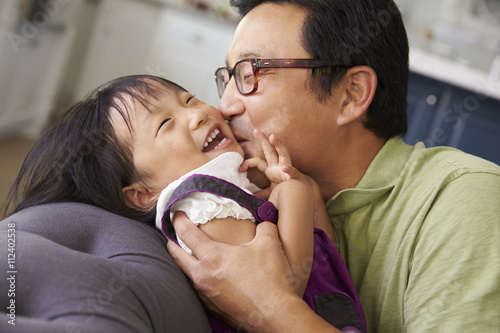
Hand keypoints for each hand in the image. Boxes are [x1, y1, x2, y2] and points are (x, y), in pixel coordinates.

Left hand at [166, 215, 296, 331]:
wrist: (275, 315)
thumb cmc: (270, 279)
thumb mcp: (269, 243)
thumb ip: (264, 227)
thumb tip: (263, 223)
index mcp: (212, 257)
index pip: (185, 233)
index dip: (178, 220)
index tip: (177, 214)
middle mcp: (202, 275)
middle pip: (175, 254)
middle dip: (172, 240)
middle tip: (176, 232)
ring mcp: (205, 293)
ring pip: (185, 273)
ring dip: (186, 261)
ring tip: (194, 254)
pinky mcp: (211, 307)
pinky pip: (198, 289)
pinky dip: (199, 279)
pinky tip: (211, 276)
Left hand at [240, 130, 305, 193]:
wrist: (303, 194)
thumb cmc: (287, 190)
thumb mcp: (272, 191)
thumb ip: (262, 193)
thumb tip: (252, 197)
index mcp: (272, 169)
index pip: (258, 162)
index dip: (248, 163)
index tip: (239, 169)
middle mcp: (279, 166)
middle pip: (270, 151)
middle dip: (264, 140)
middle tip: (256, 130)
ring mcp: (287, 170)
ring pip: (283, 154)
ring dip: (278, 145)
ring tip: (272, 137)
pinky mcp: (295, 177)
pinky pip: (293, 173)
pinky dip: (289, 171)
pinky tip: (285, 169)